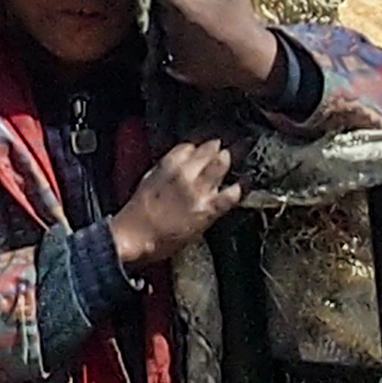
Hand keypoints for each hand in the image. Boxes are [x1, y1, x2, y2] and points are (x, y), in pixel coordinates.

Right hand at [109, 139, 241, 265]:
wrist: (135, 236)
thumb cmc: (138, 213)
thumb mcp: (149, 180)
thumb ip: (168, 168)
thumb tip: (184, 163)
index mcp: (168, 163)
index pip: (191, 146)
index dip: (200, 148)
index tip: (207, 149)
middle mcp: (185, 172)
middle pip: (210, 149)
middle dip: (219, 149)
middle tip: (227, 149)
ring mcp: (198, 189)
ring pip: (223, 163)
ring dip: (230, 160)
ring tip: (239, 157)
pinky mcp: (208, 208)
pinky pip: (232, 193)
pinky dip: (241, 187)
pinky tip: (246, 183)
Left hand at [158, 0, 279, 94]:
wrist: (251, 59)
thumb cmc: (242, 20)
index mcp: (181, 3)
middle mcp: (172, 25)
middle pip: (161, 14)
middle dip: (170, 12)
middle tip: (187, 12)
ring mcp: (174, 49)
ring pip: (165, 38)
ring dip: (173, 34)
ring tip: (192, 32)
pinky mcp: (179, 69)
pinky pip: (172, 61)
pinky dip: (178, 58)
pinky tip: (193, 52)